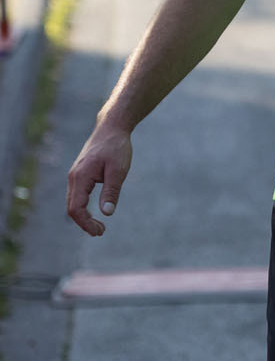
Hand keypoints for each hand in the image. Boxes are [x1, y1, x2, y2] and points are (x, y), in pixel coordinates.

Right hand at [66, 120, 131, 235]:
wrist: (111, 128)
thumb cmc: (116, 147)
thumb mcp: (118, 170)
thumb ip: (111, 191)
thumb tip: (107, 213)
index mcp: (80, 177)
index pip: (76, 208)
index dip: (86, 223)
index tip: (100, 231)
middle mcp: (74, 177)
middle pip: (71, 208)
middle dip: (84, 223)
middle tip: (101, 232)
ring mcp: (75, 175)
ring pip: (73, 202)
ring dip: (83, 216)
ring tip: (99, 226)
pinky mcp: (80, 174)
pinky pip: (77, 195)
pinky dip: (83, 207)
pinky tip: (94, 212)